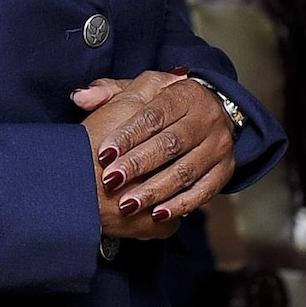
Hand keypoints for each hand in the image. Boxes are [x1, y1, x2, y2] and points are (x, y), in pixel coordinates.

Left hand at [73, 69, 237, 237]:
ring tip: (128, 204)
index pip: (154, 115)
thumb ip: (110, 93)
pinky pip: (204, 191)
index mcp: (186, 92)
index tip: (104, 153)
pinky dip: (180, 205)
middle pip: (170, 143)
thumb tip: (80, 97)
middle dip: (138, 164)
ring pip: (186, 170)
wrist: (211, 114)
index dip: (128, 135)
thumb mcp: (141, 91)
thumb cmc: (166, 105)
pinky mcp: (225, 170)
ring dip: (155, 190)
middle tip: (110, 180)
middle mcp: (208, 117)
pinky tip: (157, 215)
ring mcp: (219, 145)